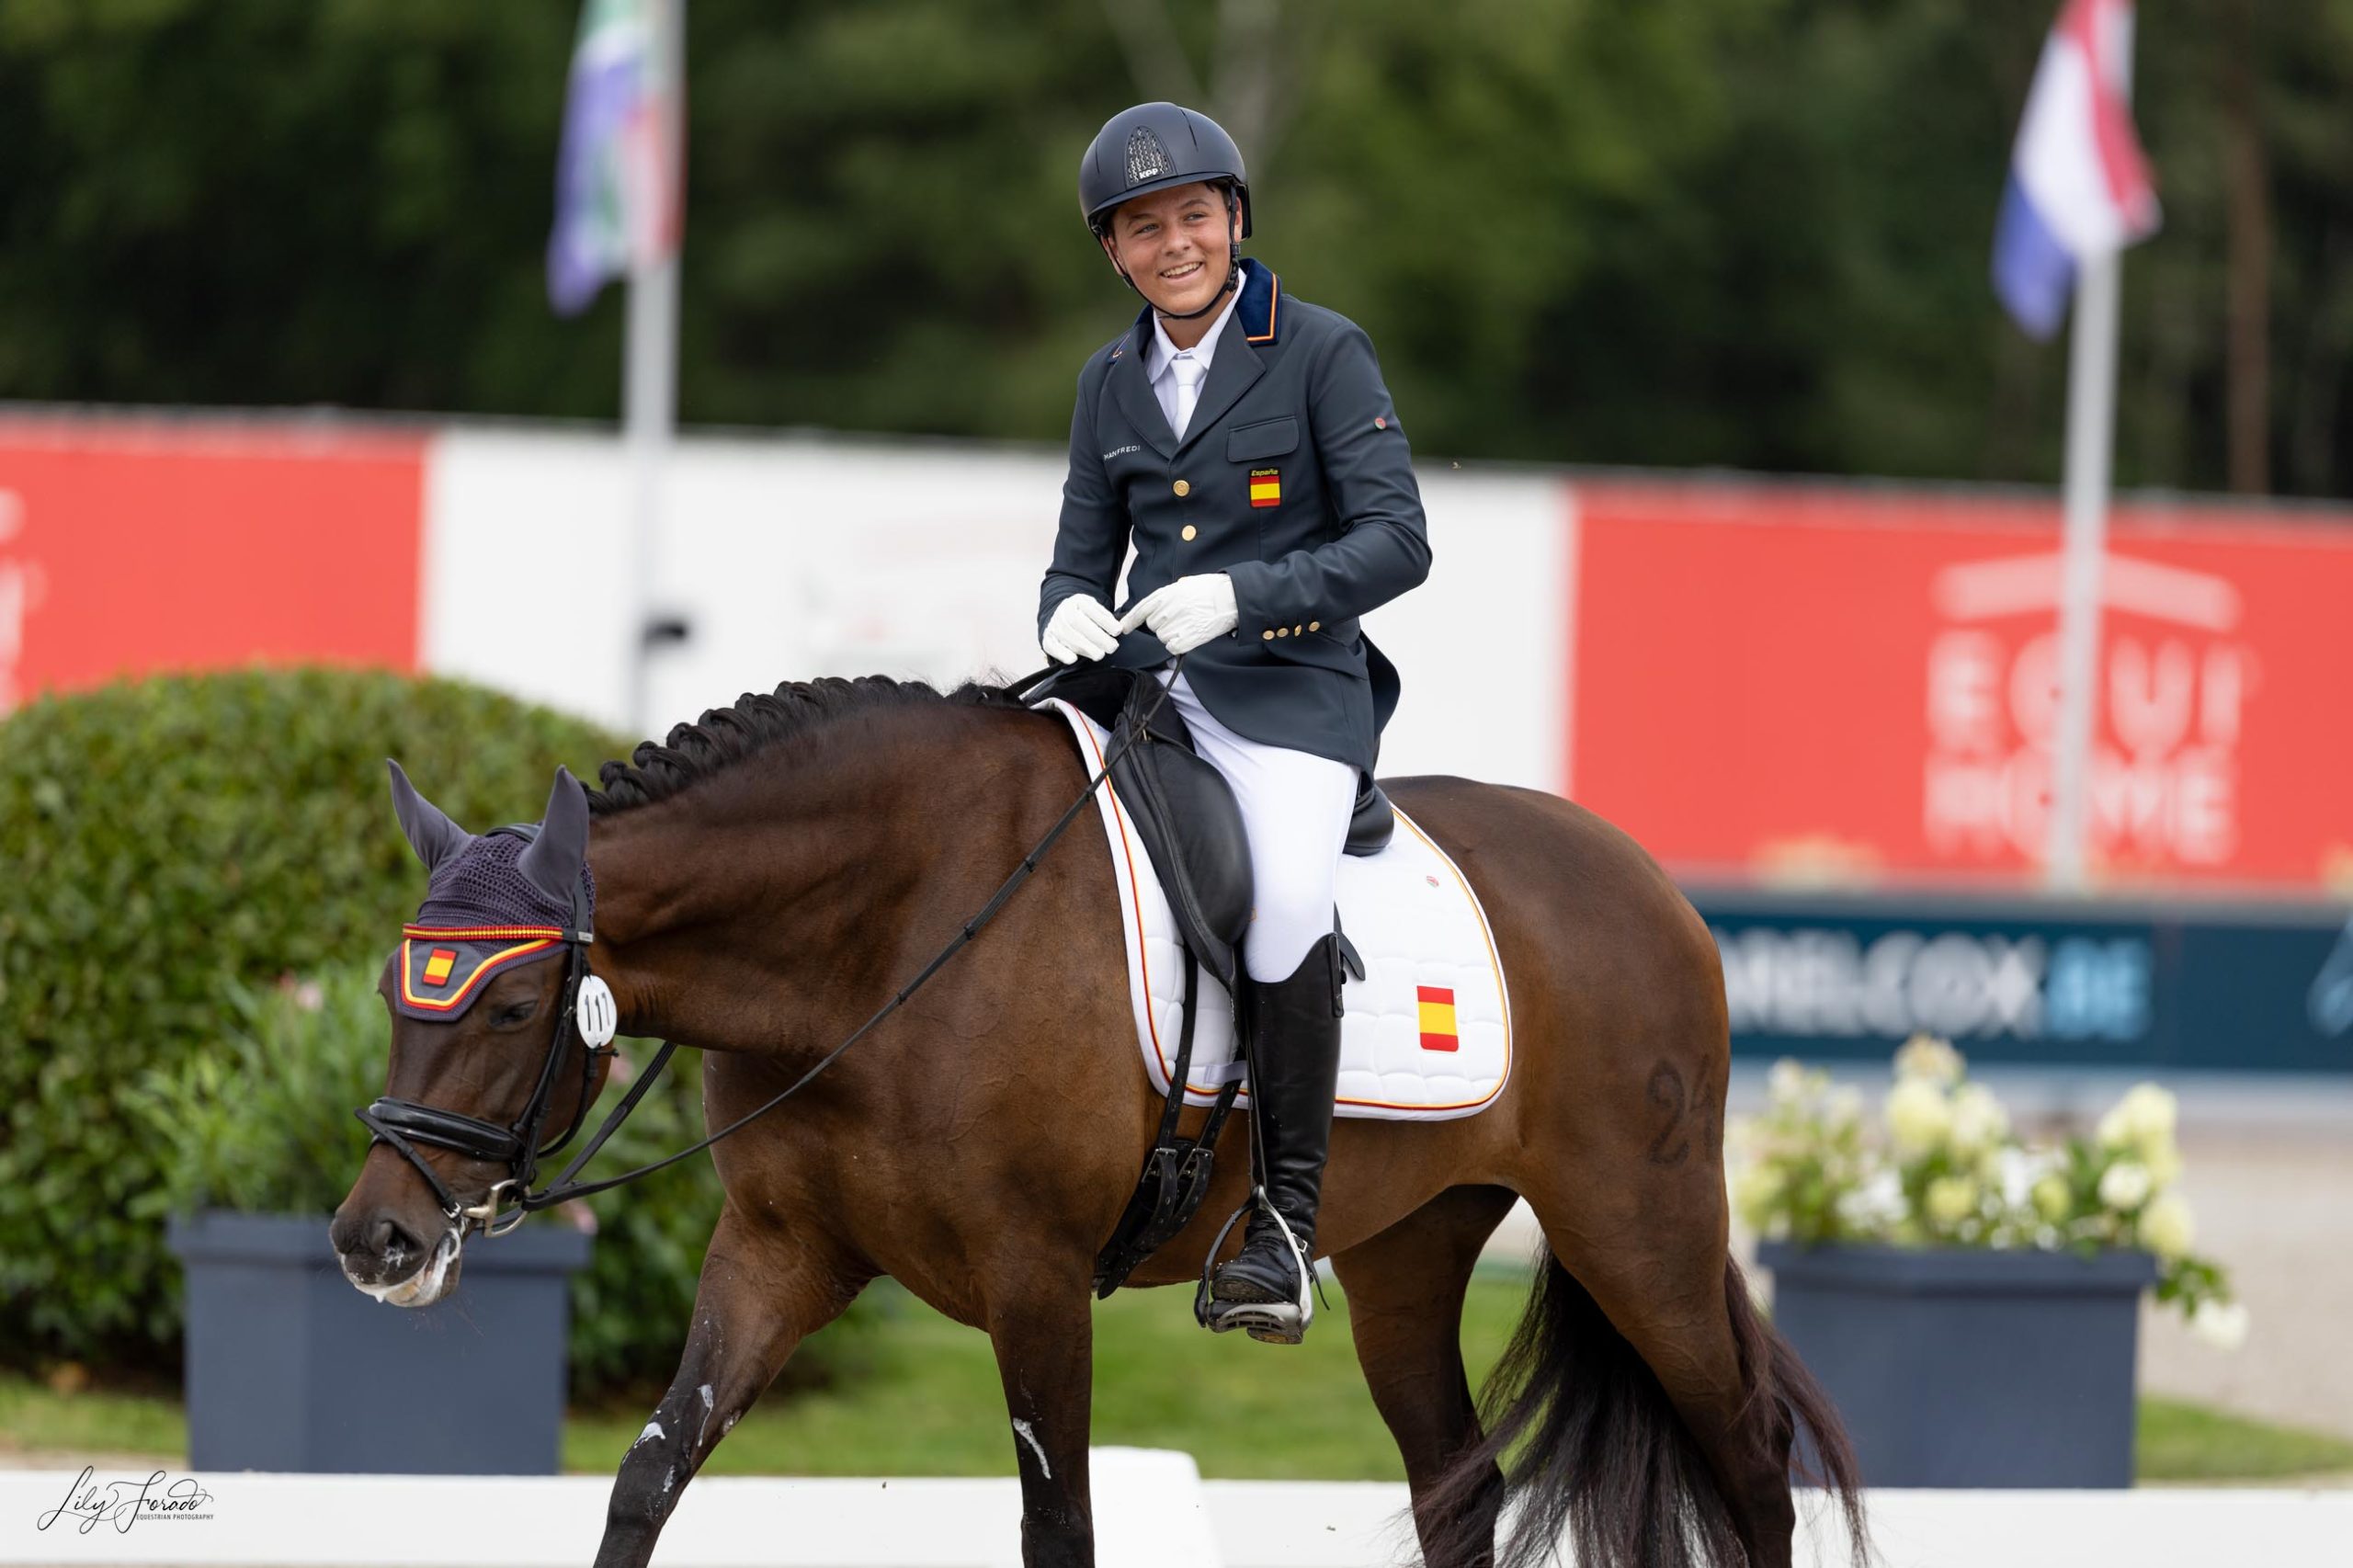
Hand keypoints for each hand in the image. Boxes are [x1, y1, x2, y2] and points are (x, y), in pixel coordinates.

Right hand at [1041, 593, 1122, 662]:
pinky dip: (1062, 654)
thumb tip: (1120, 629)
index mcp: (1078, 601)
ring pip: (1068, 636)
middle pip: (1078, 623)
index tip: (1118, 631)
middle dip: (1097, 637)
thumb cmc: (1085, 616)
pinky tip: (1073, 660)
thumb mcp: (1096, 609)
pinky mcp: (1047, 638)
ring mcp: (1054, 625)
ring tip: (1100, 655)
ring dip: (1085, 648)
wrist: (1062, 616)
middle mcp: (1063, 611)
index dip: (1105, 622)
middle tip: (1112, 647)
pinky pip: (1052, 646)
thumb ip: (1106, 618)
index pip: (1092, 611)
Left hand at [1117, 574, 1237, 654]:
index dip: (1130, 620)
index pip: (1141, 609)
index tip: (1124, 628)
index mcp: (1167, 594)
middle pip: (1152, 625)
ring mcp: (1177, 624)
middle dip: (1162, 625)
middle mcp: (1168, 609)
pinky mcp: (1187, 638)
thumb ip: (1169, 594)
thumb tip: (1159, 604)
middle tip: (1180, 618)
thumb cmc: (1212, 590)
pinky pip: (1173, 647)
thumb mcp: (1186, 584)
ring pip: (1162, 637)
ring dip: (1172, 635)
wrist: (1232, 598)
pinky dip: (1179, 645)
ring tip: (1189, 625)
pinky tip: (1190, 636)